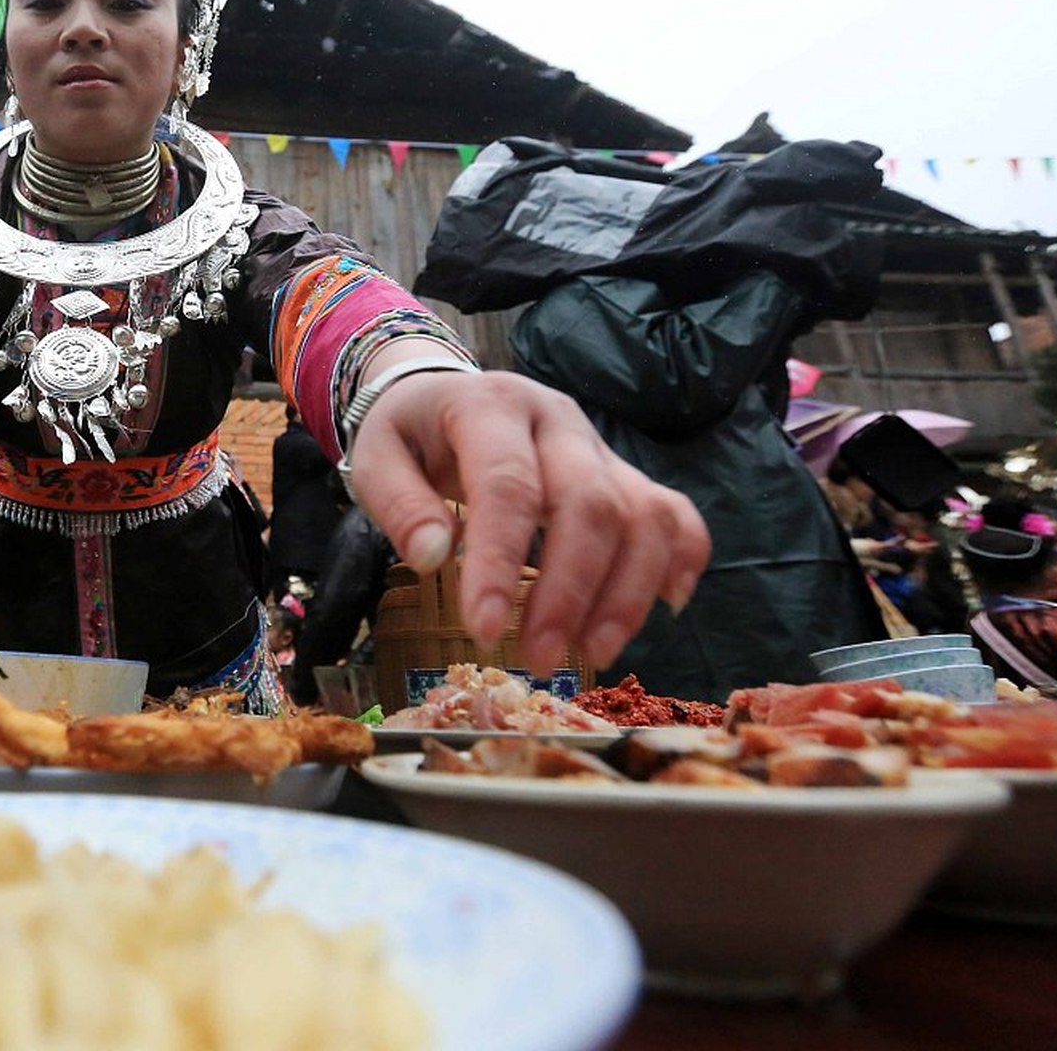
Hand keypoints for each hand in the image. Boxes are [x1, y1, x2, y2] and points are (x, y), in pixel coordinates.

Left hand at [347, 370, 708, 673]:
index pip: (508, 484)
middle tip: (539, 659)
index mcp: (490, 407)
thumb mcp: (376, 458)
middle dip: (570, 592)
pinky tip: (663, 609)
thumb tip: (433, 559)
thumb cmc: (411, 437)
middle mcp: (557, 420)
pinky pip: (673, 513)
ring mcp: (599, 447)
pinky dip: (679, 561)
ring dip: (625, 594)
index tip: (484, 631)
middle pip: (590, 502)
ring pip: (643, 514)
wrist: (445, 398)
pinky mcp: (624, 475)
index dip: (500, 561)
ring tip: (590, 653)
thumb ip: (398, 504)